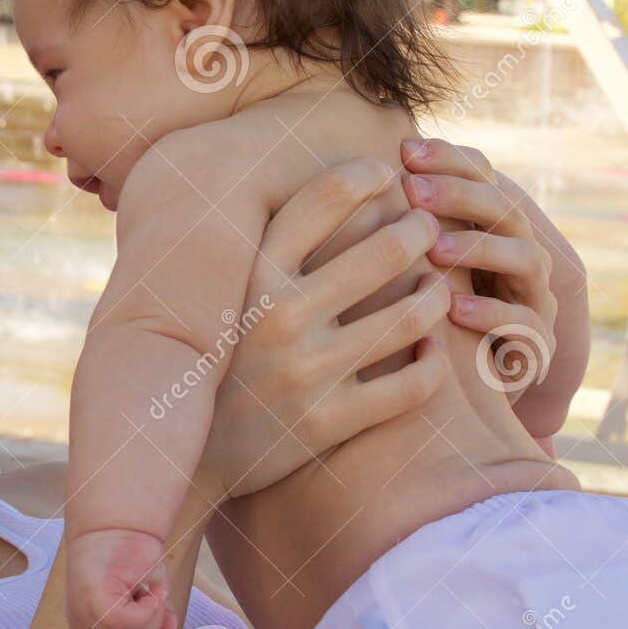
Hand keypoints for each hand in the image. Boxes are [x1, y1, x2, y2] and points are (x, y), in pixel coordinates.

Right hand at [201, 157, 451, 501]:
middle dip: (421, 232)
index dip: (363, 175)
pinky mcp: (327, 422)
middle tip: (430, 230)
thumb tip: (301, 177)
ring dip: (437, 296)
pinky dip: (435, 362)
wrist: (189, 456)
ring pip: (411, 315)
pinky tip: (432, 350)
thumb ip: (259, 247)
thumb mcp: (221, 295)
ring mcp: (304, 372)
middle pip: (384, 250)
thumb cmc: (219, 357)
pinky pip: (413, 384)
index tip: (387, 172)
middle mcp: (276, 316)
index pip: (321, 199)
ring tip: (438, 289)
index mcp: (248, 275)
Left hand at [399, 138, 589, 451]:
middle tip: (412, 191)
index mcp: (490, 227)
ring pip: (527, 259)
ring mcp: (533, 300)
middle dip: (459, 196)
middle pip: (505, 210)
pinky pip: (527, 325)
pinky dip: (493, 314)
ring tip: (433, 249)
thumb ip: (386, 225)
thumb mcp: (397, 267)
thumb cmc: (410, 318)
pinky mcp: (534, 348)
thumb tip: (336, 177)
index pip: (483, 175)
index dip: (448, 158)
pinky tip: (455, 309)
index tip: (404, 149)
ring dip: (479, 249)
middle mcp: (518, 256)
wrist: (448, 400)